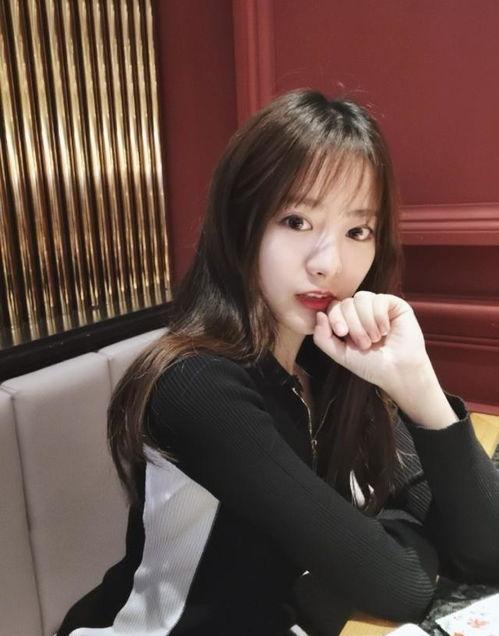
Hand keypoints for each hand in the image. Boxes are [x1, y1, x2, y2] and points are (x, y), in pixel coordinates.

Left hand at [312, 291, 432, 394]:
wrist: (397, 372)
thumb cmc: (371, 365)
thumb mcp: (340, 354)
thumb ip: (322, 338)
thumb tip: (319, 314)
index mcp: (347, 321)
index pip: (333, 306)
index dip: (335, 317)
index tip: (342, 333)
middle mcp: (361, 311)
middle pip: (346, 302)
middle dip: (353, 325)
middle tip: (364, 344)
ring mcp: (377, 306)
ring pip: (361, 298)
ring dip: (366, 322)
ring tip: (375, 339)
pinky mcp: (394, 304)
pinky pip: (379, 299)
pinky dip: (380, 317)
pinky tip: (386, 330)